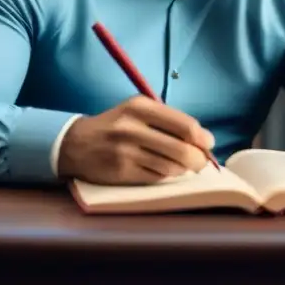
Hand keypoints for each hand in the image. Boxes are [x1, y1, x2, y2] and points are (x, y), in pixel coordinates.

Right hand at [57, 96, 214, 183]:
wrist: (76, 144)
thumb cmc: (115, 126)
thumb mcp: (137, 112)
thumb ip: (168, 121)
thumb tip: (204, 139)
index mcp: (140, 106)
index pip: (185, 125)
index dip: (203, 138)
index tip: (208, 144)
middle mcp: (132, 127)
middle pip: (182, 149)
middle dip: (199, 159)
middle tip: (201, 162)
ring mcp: (126, 151)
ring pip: (172, 166)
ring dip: (183, 169)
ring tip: (180, 165)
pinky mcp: (122, 172)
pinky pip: (157, 177)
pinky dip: (166, 175)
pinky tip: (162, 169)